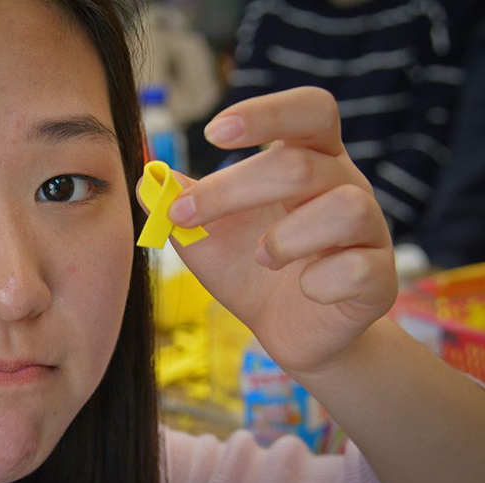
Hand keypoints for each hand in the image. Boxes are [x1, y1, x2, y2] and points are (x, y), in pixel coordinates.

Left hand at [150, 87, 397, 374]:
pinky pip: (359, 268)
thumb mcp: (206, 237)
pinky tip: (305, 288)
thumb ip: (178, 206)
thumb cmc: (249, 270)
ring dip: (287, 236)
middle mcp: (346, 186)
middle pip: (301, 165)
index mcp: (310, 160)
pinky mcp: (378, 279)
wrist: (288, 331)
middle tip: (186, 214)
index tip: (211, 133)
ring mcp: (369, 231)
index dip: (267, 112)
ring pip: (346, 207)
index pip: (310, 110)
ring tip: (262, 257)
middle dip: (232, 189)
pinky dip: (321, 281)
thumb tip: (145, 179)